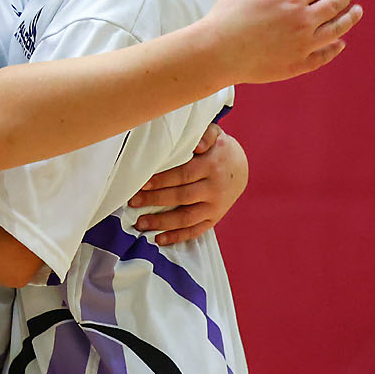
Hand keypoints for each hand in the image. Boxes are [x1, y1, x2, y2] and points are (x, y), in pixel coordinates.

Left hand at [129, 126, 247, 244]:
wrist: (242, 167)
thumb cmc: (218, 148)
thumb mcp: (215, 134)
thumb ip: (205, 134)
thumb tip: (196, 144)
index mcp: (213, 166)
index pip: (183, 175)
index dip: (162, 180)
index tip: (141, 183)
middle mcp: (215, 188)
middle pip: (181, 197)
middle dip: (155, 200)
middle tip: (133, 202)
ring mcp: (216, 206)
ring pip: (187, 218)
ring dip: (162, 223)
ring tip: (140, 224)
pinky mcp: (215, 218)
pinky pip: (196, 230)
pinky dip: (177, 237)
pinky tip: (159, 239)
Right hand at [206, 0, 362, 83]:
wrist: (215, 52)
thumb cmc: (226, 16)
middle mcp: (303, 20)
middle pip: (335, 5)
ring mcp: (303, 44)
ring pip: (337, 30)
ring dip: (350, 19)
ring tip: (356, 12)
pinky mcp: (297, 64)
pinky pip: (324, 55)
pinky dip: (335, 49)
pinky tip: (340, 43)